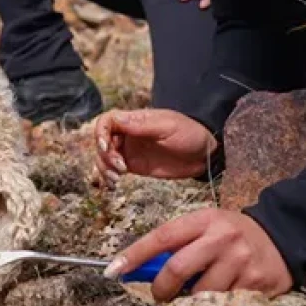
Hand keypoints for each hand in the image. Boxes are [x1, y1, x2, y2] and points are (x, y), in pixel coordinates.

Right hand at [93, 108, 215, 185]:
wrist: (204, 153)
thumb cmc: (189, 134)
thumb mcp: (168, 127)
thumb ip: (141, 126)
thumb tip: (116, 119)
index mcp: (135, 120)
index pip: (107, 121)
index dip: (100, 133)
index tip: (106, 146)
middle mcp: (129, 135)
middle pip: (102, 141)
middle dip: (105, 155)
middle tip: (121, 167)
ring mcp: (131, 151)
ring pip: (104, 157)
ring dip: (104, 168)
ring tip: (117, 179)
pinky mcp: (135, 166)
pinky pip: (114, 170)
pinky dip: (108, 177)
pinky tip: (112, 185)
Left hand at [106, 208, 292, 300]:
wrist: (282, 238)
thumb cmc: (231, 235)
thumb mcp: (206, 227)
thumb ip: (178, 245)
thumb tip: (139, 270)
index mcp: (204, 219)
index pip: (162, 237)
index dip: (135, 255)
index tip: (113, 271)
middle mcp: (222, 238)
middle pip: (178, 268)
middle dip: (160, 288)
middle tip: (159, 295)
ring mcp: (240, 261)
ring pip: (200, 293)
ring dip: (189, 301)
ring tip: (193, 297)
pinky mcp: (256, 283)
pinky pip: (223, 304)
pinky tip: (218, 300)